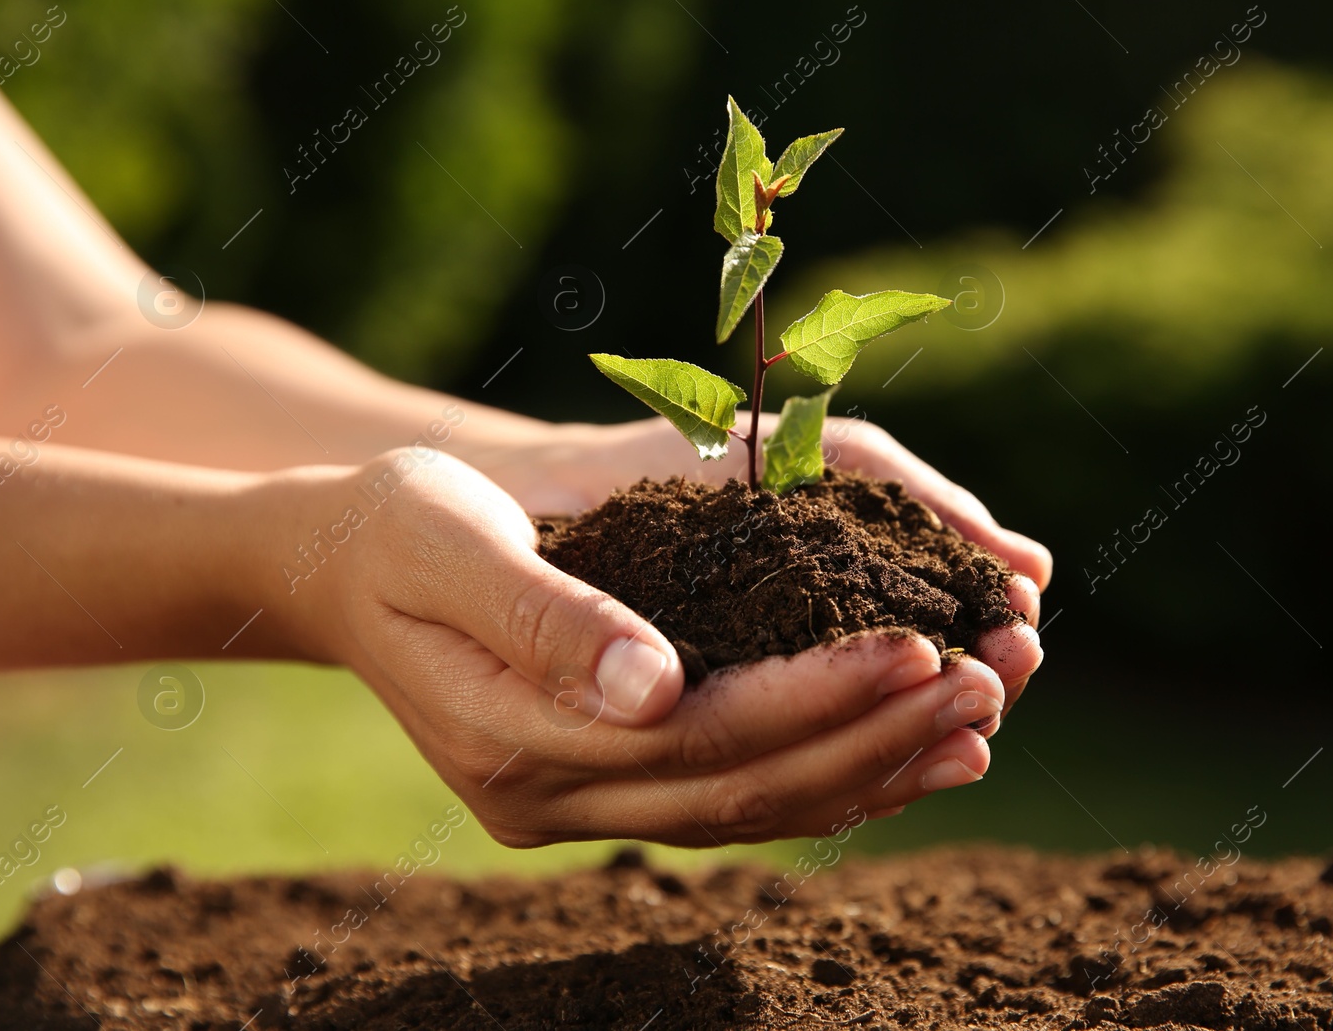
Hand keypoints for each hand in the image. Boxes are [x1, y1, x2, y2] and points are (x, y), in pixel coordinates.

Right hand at [277, 448, 1006, 845]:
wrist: (337, 562)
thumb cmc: (394, 525)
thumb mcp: (450, 541)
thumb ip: (545, 615)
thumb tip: (655, 688)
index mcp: (514, 740)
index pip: (698, 736)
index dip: (817, 698)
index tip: (923, 648)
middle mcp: (551, 797)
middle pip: (742, 787)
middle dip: (875, 735)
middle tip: (994, 681)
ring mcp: (577, 804)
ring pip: (750, 807)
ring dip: (873, 765)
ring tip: (984, 720)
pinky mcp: (605, 781)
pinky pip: (734, 796)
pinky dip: (827, 773)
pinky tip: (907, 746)